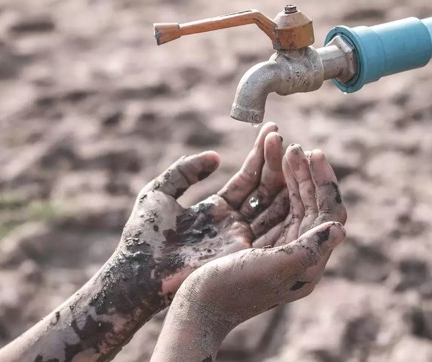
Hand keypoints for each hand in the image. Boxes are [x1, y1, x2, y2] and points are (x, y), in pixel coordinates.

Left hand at [117, 123, 288, 305]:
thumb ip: (185, 171)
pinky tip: (294, 180)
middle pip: (264, 189)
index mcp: (217, 209)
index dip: (259, 155)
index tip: (271, 131)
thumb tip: (216, 157)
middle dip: (275, 162)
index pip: (247, 179)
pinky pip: (272, 225)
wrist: (138, 271)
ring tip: (292, 150)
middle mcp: (234, 223)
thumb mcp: (159, 192)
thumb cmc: (143, 235)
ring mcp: (242, 237)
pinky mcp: (243, 252)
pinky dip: (284, 203)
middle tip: (282, 136)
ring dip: (283, 178)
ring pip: (273, 204)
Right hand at [151, 146, 346, 361]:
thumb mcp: (273, 270)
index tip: (314, 154)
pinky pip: (262, 201)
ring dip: (283, 169)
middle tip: (295, 146)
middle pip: (307, 202)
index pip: (326, 214)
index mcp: (306, 261)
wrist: (195, 308)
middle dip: (302, 172)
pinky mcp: (246, 235)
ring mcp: (269, 241)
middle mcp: (292, 250)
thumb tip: (340, 228)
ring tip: (277, 140)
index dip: (324, 183)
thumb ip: (308, 250)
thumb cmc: (231, 291)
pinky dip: (263, 177)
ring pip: (284, 197)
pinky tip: (262, 157)